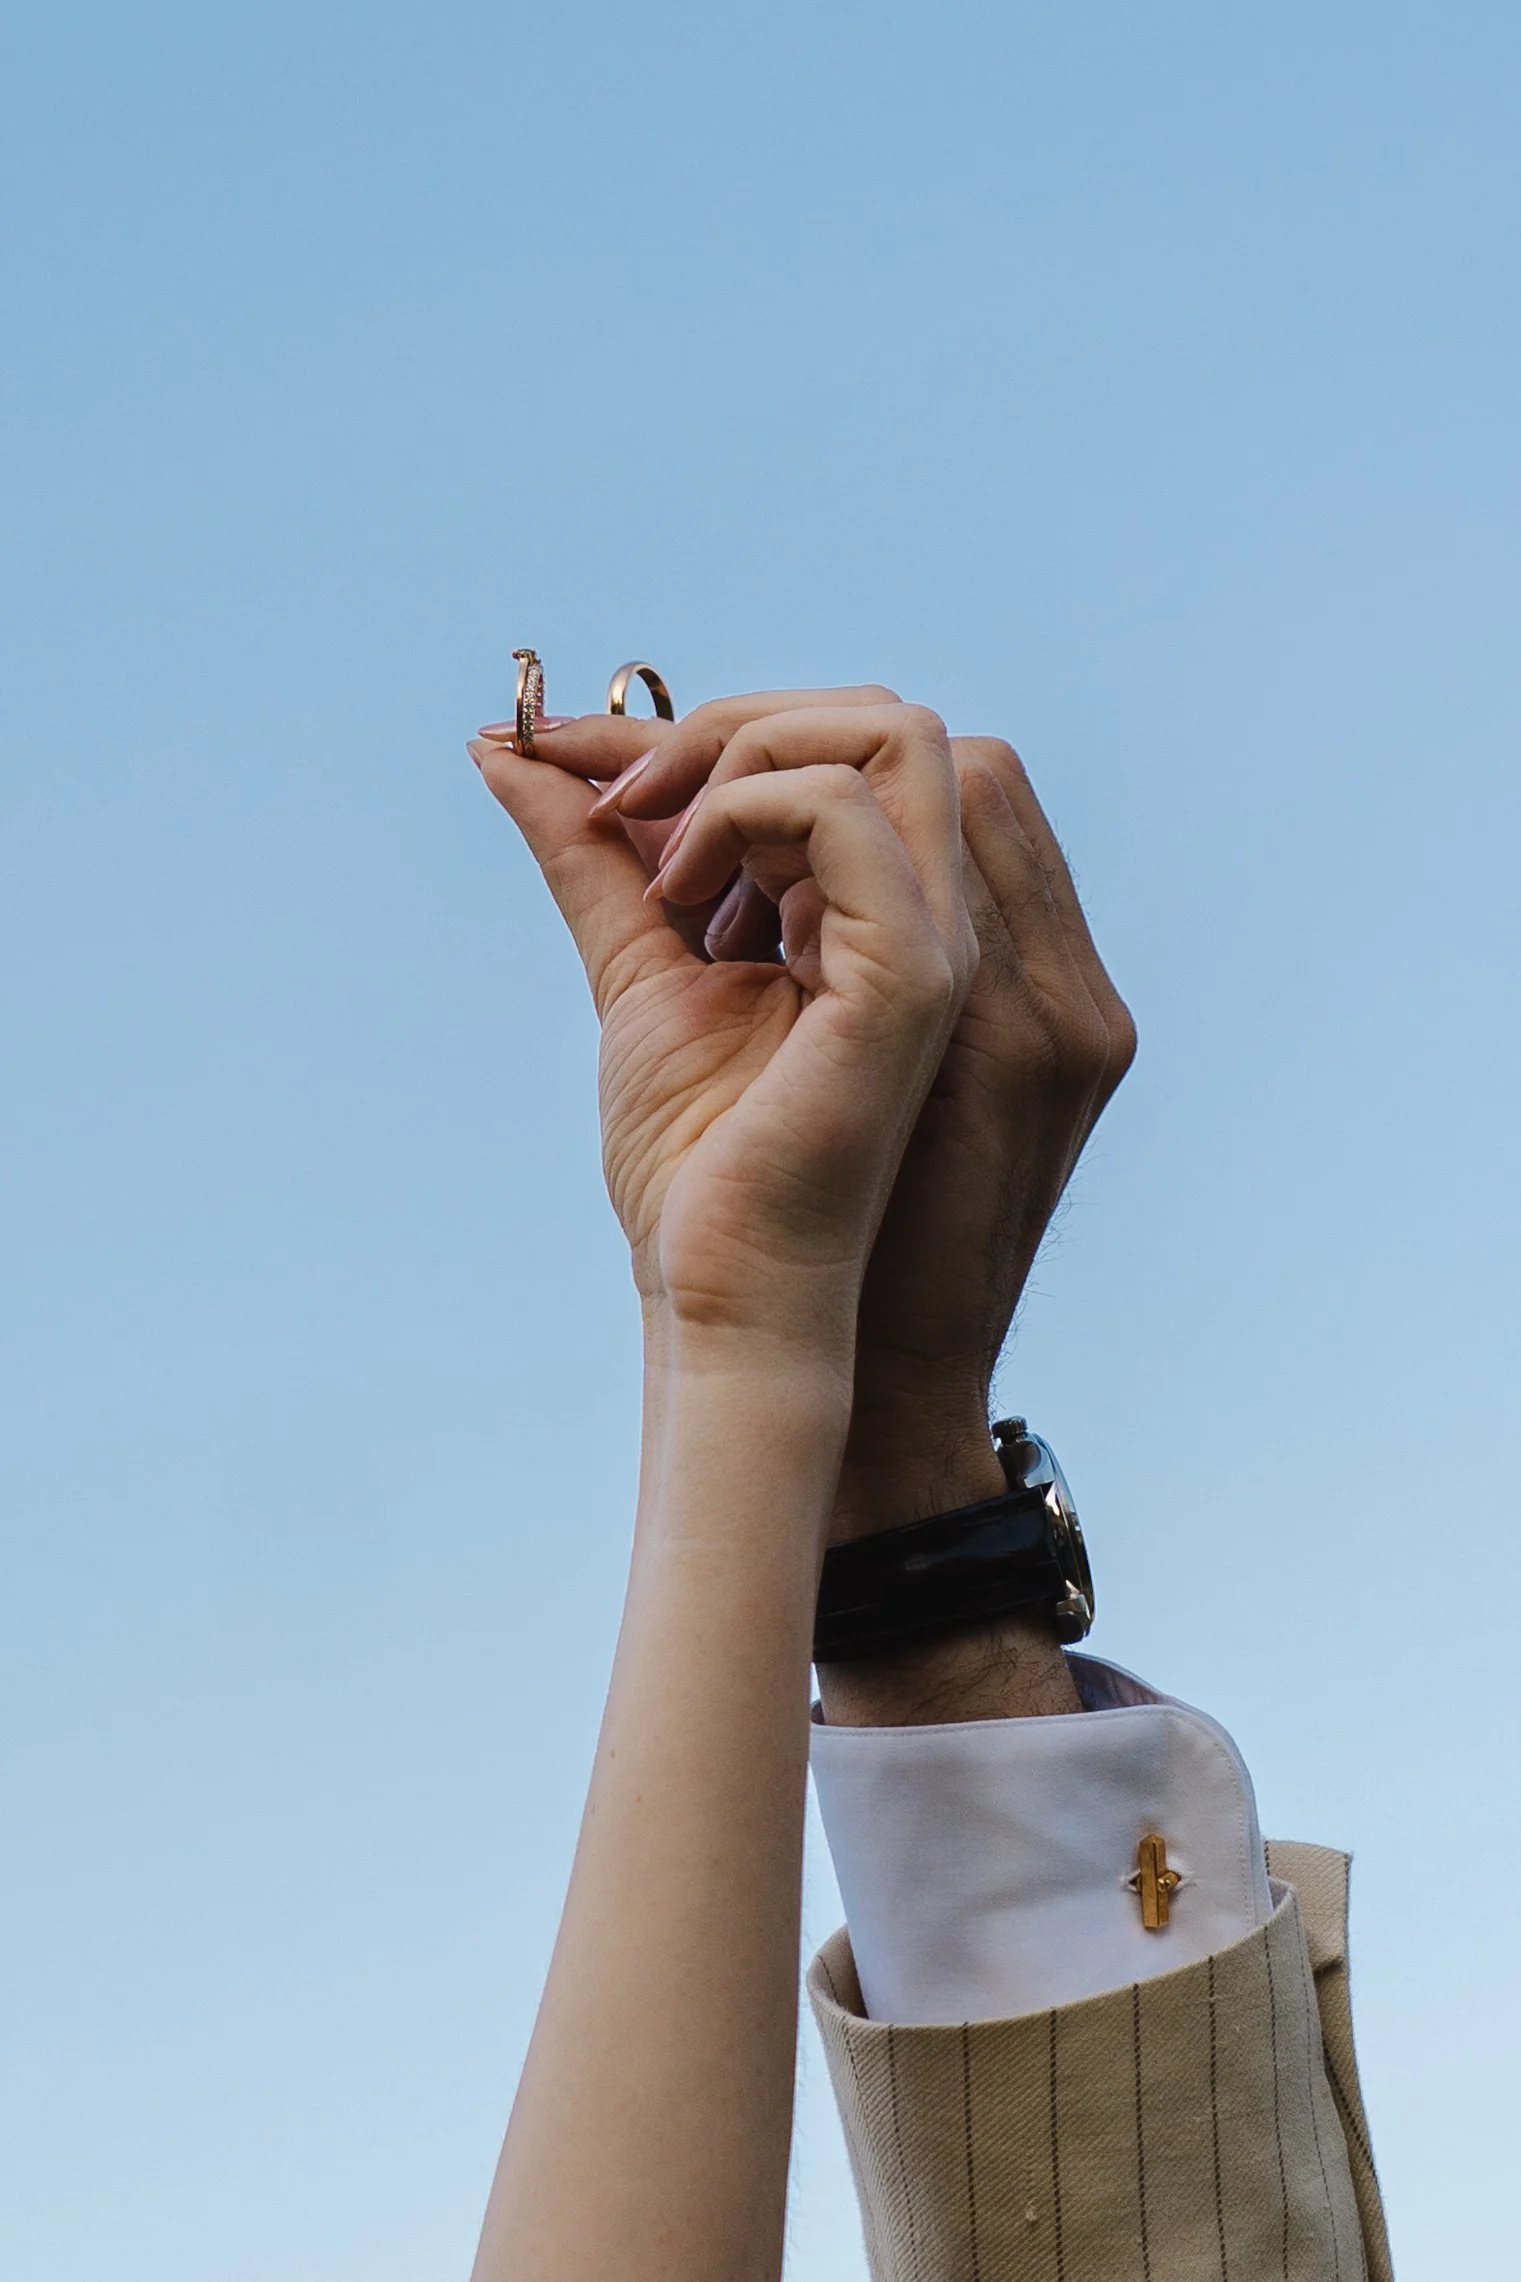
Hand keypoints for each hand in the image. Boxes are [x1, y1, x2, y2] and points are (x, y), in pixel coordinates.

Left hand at [540, 698, 1135, 1530]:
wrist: (722, 1297)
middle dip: (726, 723)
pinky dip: (747, 810)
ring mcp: (940, 944)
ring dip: (740, 756)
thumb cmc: (695, 1168)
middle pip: (878, 714)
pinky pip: (848, 816)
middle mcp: (936, 917)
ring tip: (657, 864)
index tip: (579, 765)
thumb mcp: (638, 967)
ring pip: (890, 732)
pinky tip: (684, 894)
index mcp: (889, 915)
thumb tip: (513, 752)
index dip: (708, 728)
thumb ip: (597, 858)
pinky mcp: (912, 981)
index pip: (837, 748)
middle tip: (621, 805)